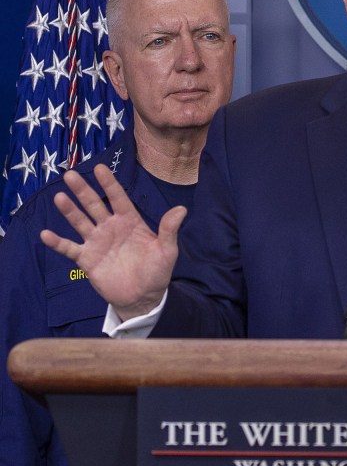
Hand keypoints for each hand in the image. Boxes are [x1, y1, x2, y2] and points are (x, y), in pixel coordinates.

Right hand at [39, 164, 185, 320]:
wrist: (143, 297)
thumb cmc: (157, 271)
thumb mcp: (167, 250)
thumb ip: (169, 230)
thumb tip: (181, 209)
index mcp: (130, 222)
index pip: (118, 198)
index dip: (109, 184)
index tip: (100, 168)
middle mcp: (111, 228)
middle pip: (94, 205)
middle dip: (83, 190)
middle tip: (71, 174)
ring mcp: (97, 242)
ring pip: (80, 222)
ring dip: (69, 211)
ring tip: (59, 197)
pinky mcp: (87, 259)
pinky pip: (69, 248)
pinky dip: (58, 242)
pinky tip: (46, 234)